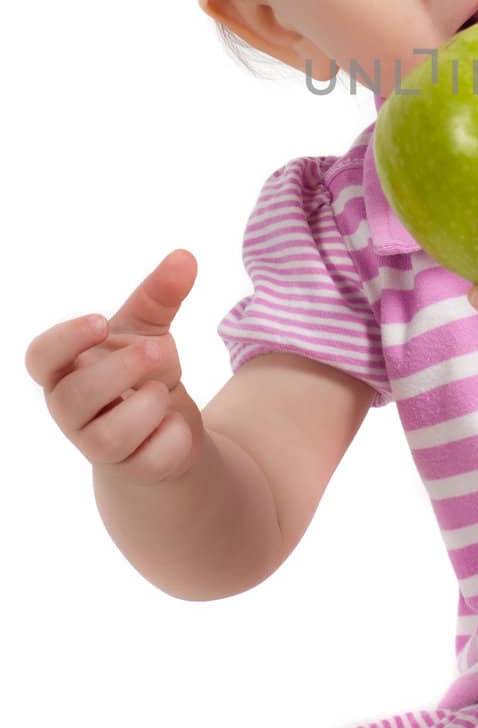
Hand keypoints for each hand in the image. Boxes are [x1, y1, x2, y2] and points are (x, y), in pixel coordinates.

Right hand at [25, 248, 204, 485]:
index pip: (40, 358)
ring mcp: (98, 446)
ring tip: (163, 391)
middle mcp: (72, 410)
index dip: (64, 340)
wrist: (169, 426)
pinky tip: (176, 422)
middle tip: (156, 350)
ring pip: (106, 437)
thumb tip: (185, 257)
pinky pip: (149, 460)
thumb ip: (162, 294)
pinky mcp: (132, 470)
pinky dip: (173, 436)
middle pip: (71, 398)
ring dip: (145, 407)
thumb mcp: (150, 328)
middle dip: (120, 370)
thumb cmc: (142, 371)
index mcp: (66, 368)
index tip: (101, 321)